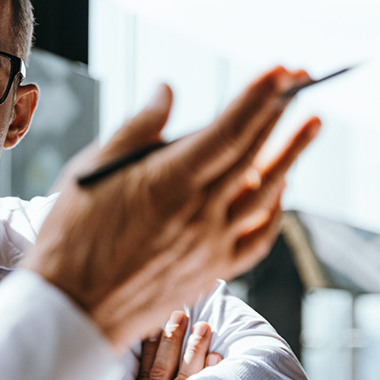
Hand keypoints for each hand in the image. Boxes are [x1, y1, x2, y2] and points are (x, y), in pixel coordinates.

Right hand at [24, 66, 319, 349]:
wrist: (70, 310)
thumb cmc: (69, 237)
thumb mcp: (92, 170)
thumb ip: (138, 129)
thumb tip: (168, 92)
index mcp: (169, 182)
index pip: (230, 130)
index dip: (260, 96)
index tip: (283, 69)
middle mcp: (200, 214)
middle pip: (255, 155)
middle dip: (282, 113)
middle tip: (303, 80)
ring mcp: (211, 245)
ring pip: (267, 194)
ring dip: (291, 155)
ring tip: (310, 123)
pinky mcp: (212, 272)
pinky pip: (259, 237)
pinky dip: (275, 208)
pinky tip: (282, 188)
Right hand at [134, 311, 220, 379]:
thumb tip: (148, 378)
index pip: (144, 373)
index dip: (148, 348)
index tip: (154, 324)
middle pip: (162, 370)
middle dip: (171, 340)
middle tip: (180, 314)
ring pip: (184, 379)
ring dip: (194, 350)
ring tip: (203, 326)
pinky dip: (210, 375)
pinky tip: (216, 357)